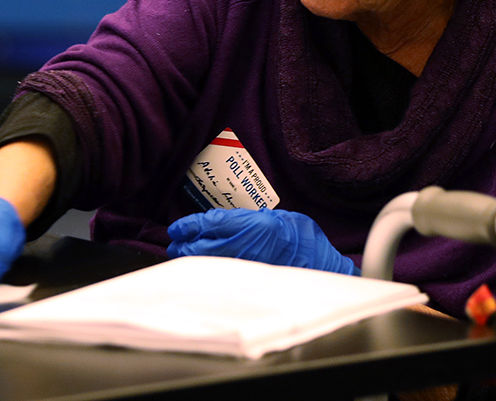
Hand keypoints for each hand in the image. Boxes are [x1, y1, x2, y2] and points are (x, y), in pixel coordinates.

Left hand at [167, 208, 358, 274]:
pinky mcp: (248, 279)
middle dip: (184, 246)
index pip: (209, 223)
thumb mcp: (270, 217)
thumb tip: (211, 224)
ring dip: (191, 260)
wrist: (320, 262)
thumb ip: (241, 220)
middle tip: (175, 244)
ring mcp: (248, 265)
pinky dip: (206, 271)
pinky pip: (220, 275)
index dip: (188, 226)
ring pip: (208, 263)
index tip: (176, 229)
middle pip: (202, 247)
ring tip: (182, 255)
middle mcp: (249, 245)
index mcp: (255, 224)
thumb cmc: (299, 236)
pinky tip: (201, 268)